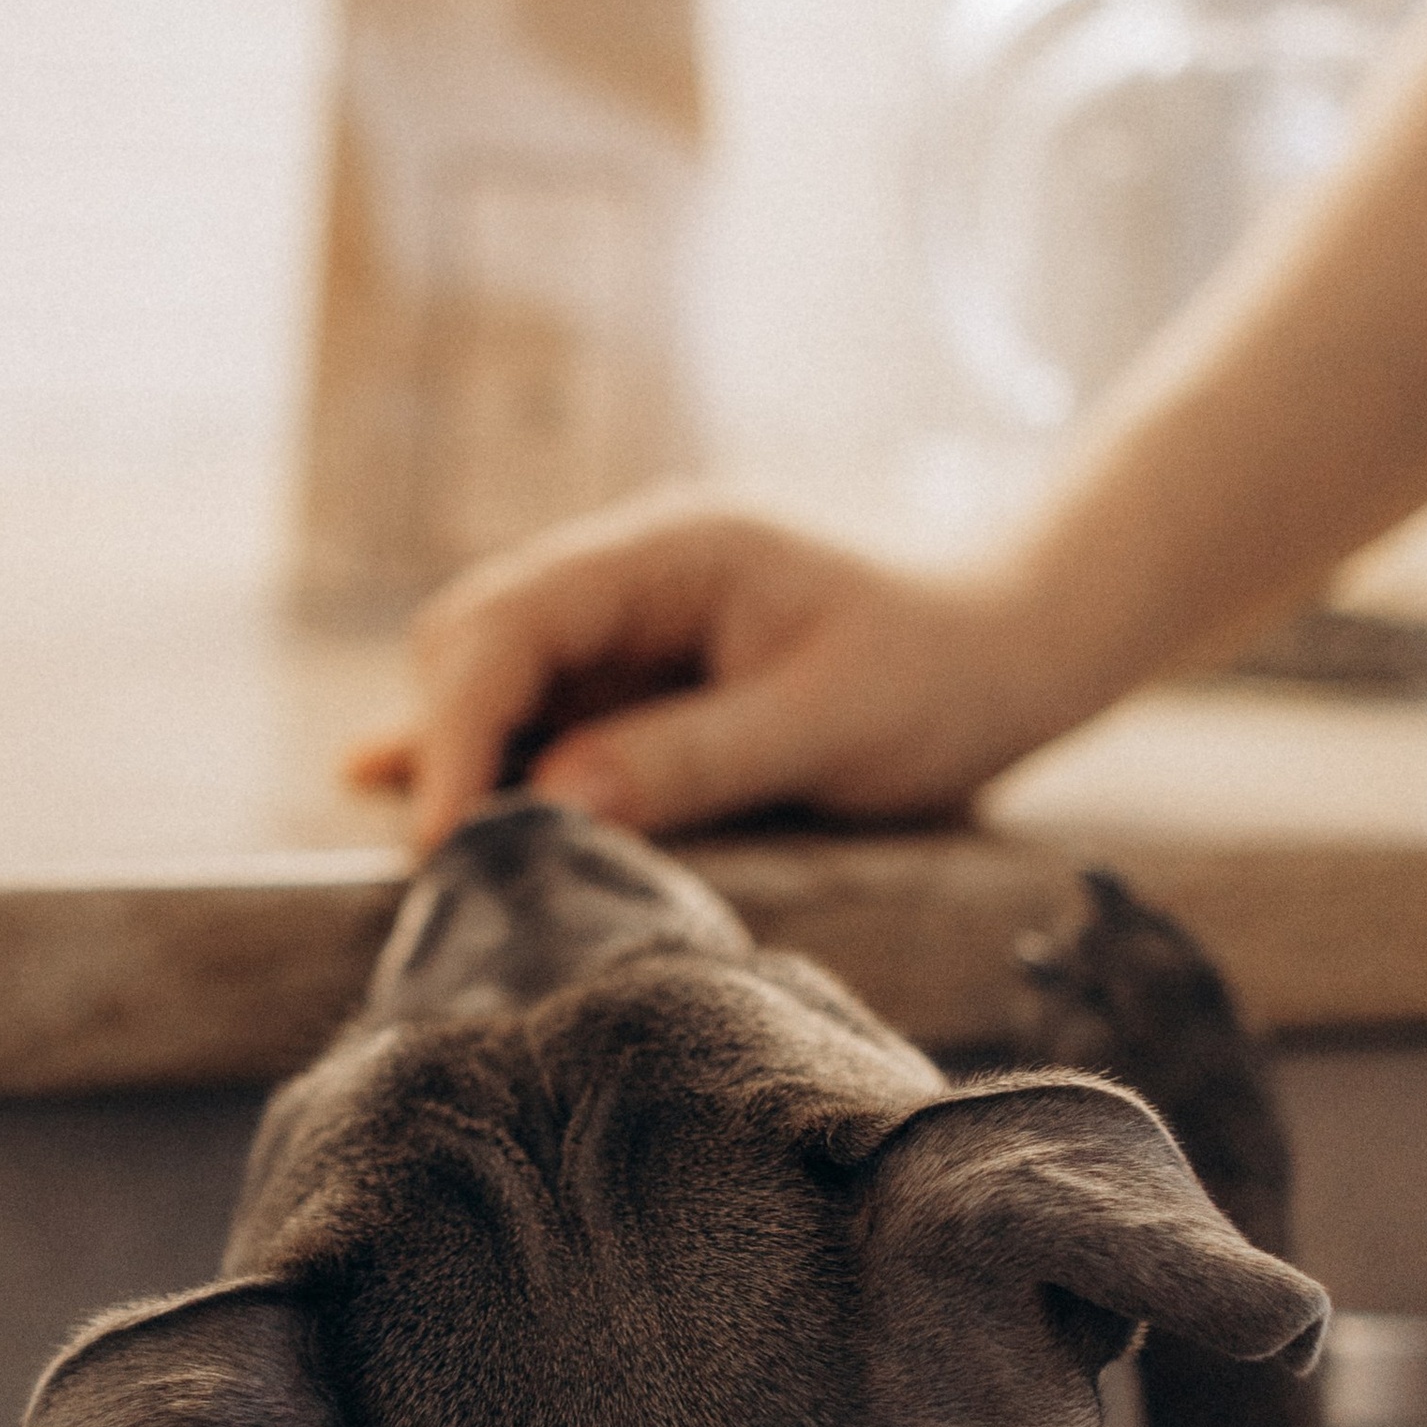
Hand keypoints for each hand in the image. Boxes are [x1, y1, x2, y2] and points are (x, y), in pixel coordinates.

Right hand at [346, 494, 1062, 851]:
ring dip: (462, 762)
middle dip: (448, 746)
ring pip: (493, 680)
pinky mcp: (641, 681)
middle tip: (451, 873)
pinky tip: (409, 800)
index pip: (510, 625)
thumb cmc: (943, 674)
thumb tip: (554, 807)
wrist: (1017, 648)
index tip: (448, 840)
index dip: (459, 731)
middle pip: (473, 641)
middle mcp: (628, 577)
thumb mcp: (829, 724)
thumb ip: (692, 759)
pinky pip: (537, 712)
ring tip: (441, 868)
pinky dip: (486, 760)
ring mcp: (629, 627)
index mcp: (667, 553)